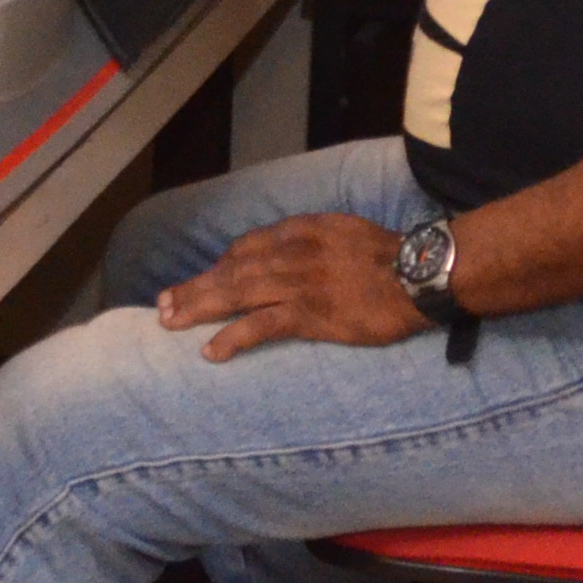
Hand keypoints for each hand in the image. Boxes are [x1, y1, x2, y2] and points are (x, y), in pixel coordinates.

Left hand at [153, 213, 427, 358]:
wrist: (419, 274)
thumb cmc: (387, 255)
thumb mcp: (340, 230)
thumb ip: (307, 239)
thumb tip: (283, 252)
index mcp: (297, 230)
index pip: (244, 248)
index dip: (218, 267)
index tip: (201, 282)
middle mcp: (289, 253)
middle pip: (229, 270)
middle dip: (194, 287)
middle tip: (163, 304)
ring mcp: (297, 284)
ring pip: (235, 294)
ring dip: (198, 308)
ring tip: (170, 323)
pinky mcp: (310, 315)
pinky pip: (261, 326)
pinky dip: (232, 337)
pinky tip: (211, 351)